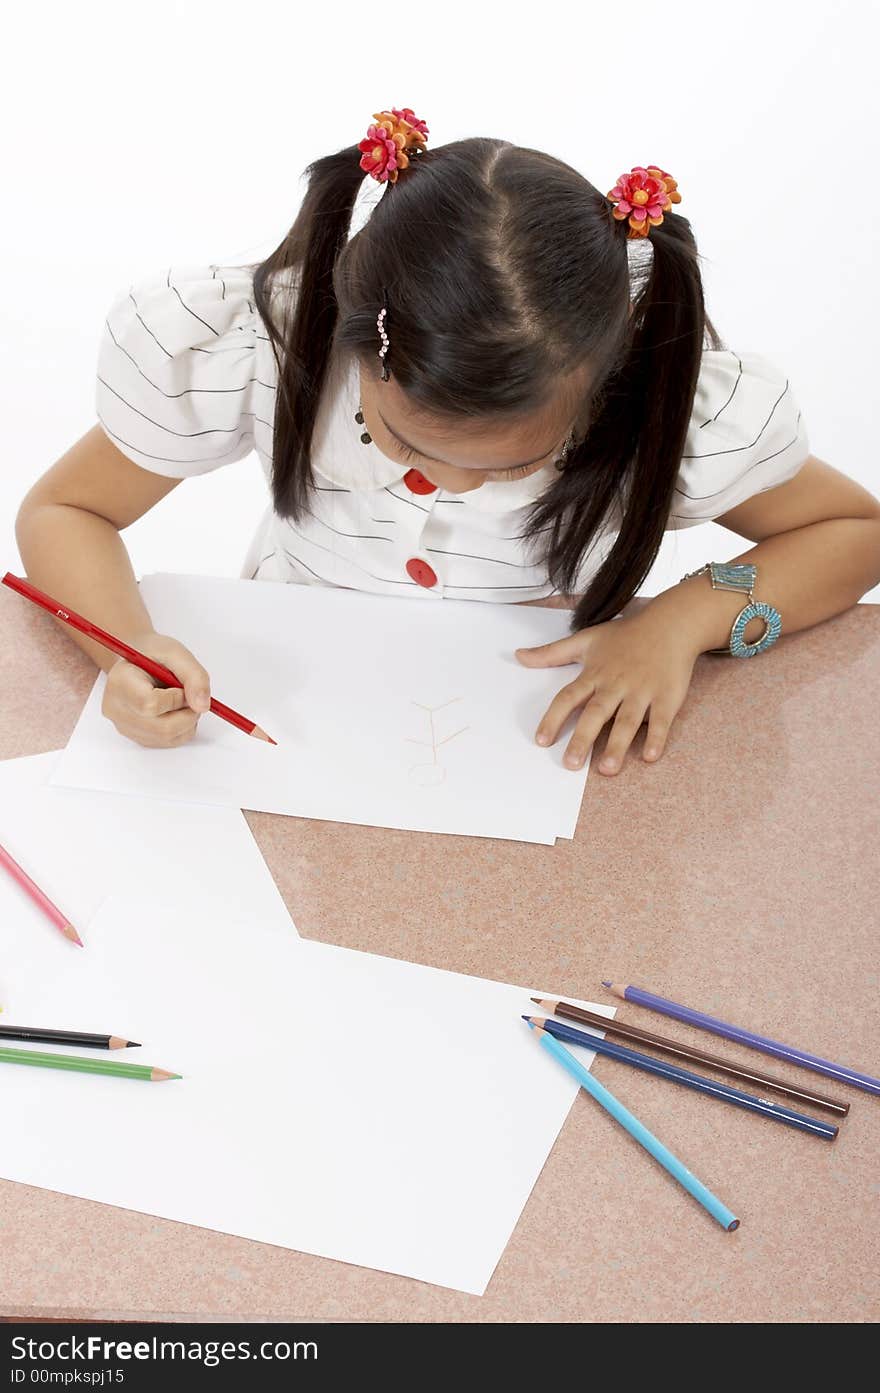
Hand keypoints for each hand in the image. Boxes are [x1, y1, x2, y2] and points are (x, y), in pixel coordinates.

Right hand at [101, 633, 211, 747]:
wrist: (136, 662)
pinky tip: (174, 710)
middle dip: (188, 713)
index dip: (176, 699)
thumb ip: (194, 676)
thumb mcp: (176, 653)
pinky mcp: (135, 736)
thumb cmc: (152, 654)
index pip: (150, 704)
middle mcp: (116, 708)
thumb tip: (202, 706)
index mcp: (120, 681)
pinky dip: (181, 728)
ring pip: (168, 737)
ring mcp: (123, 726)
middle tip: (189, 695)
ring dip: (187, 721)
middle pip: (162, 728)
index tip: (180, 686)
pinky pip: (168, 742)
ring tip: (180, 700)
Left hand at [516, 611, 698, 773]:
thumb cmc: (625, 636)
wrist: (670, 624)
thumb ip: (551, 653)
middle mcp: (616, 684)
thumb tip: (518, 656)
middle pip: (596, 714)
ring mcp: (642, 691)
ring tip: (606, 769)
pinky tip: (649, 756)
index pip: (568, 698)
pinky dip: (656, 738)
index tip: (542, 740)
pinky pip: (660, 720)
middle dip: (582, 740)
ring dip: (617, 746)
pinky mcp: (666, 697)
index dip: (553, 719)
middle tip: (570, 764)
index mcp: (595, 674)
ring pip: (627, 721)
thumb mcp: (585, 639)